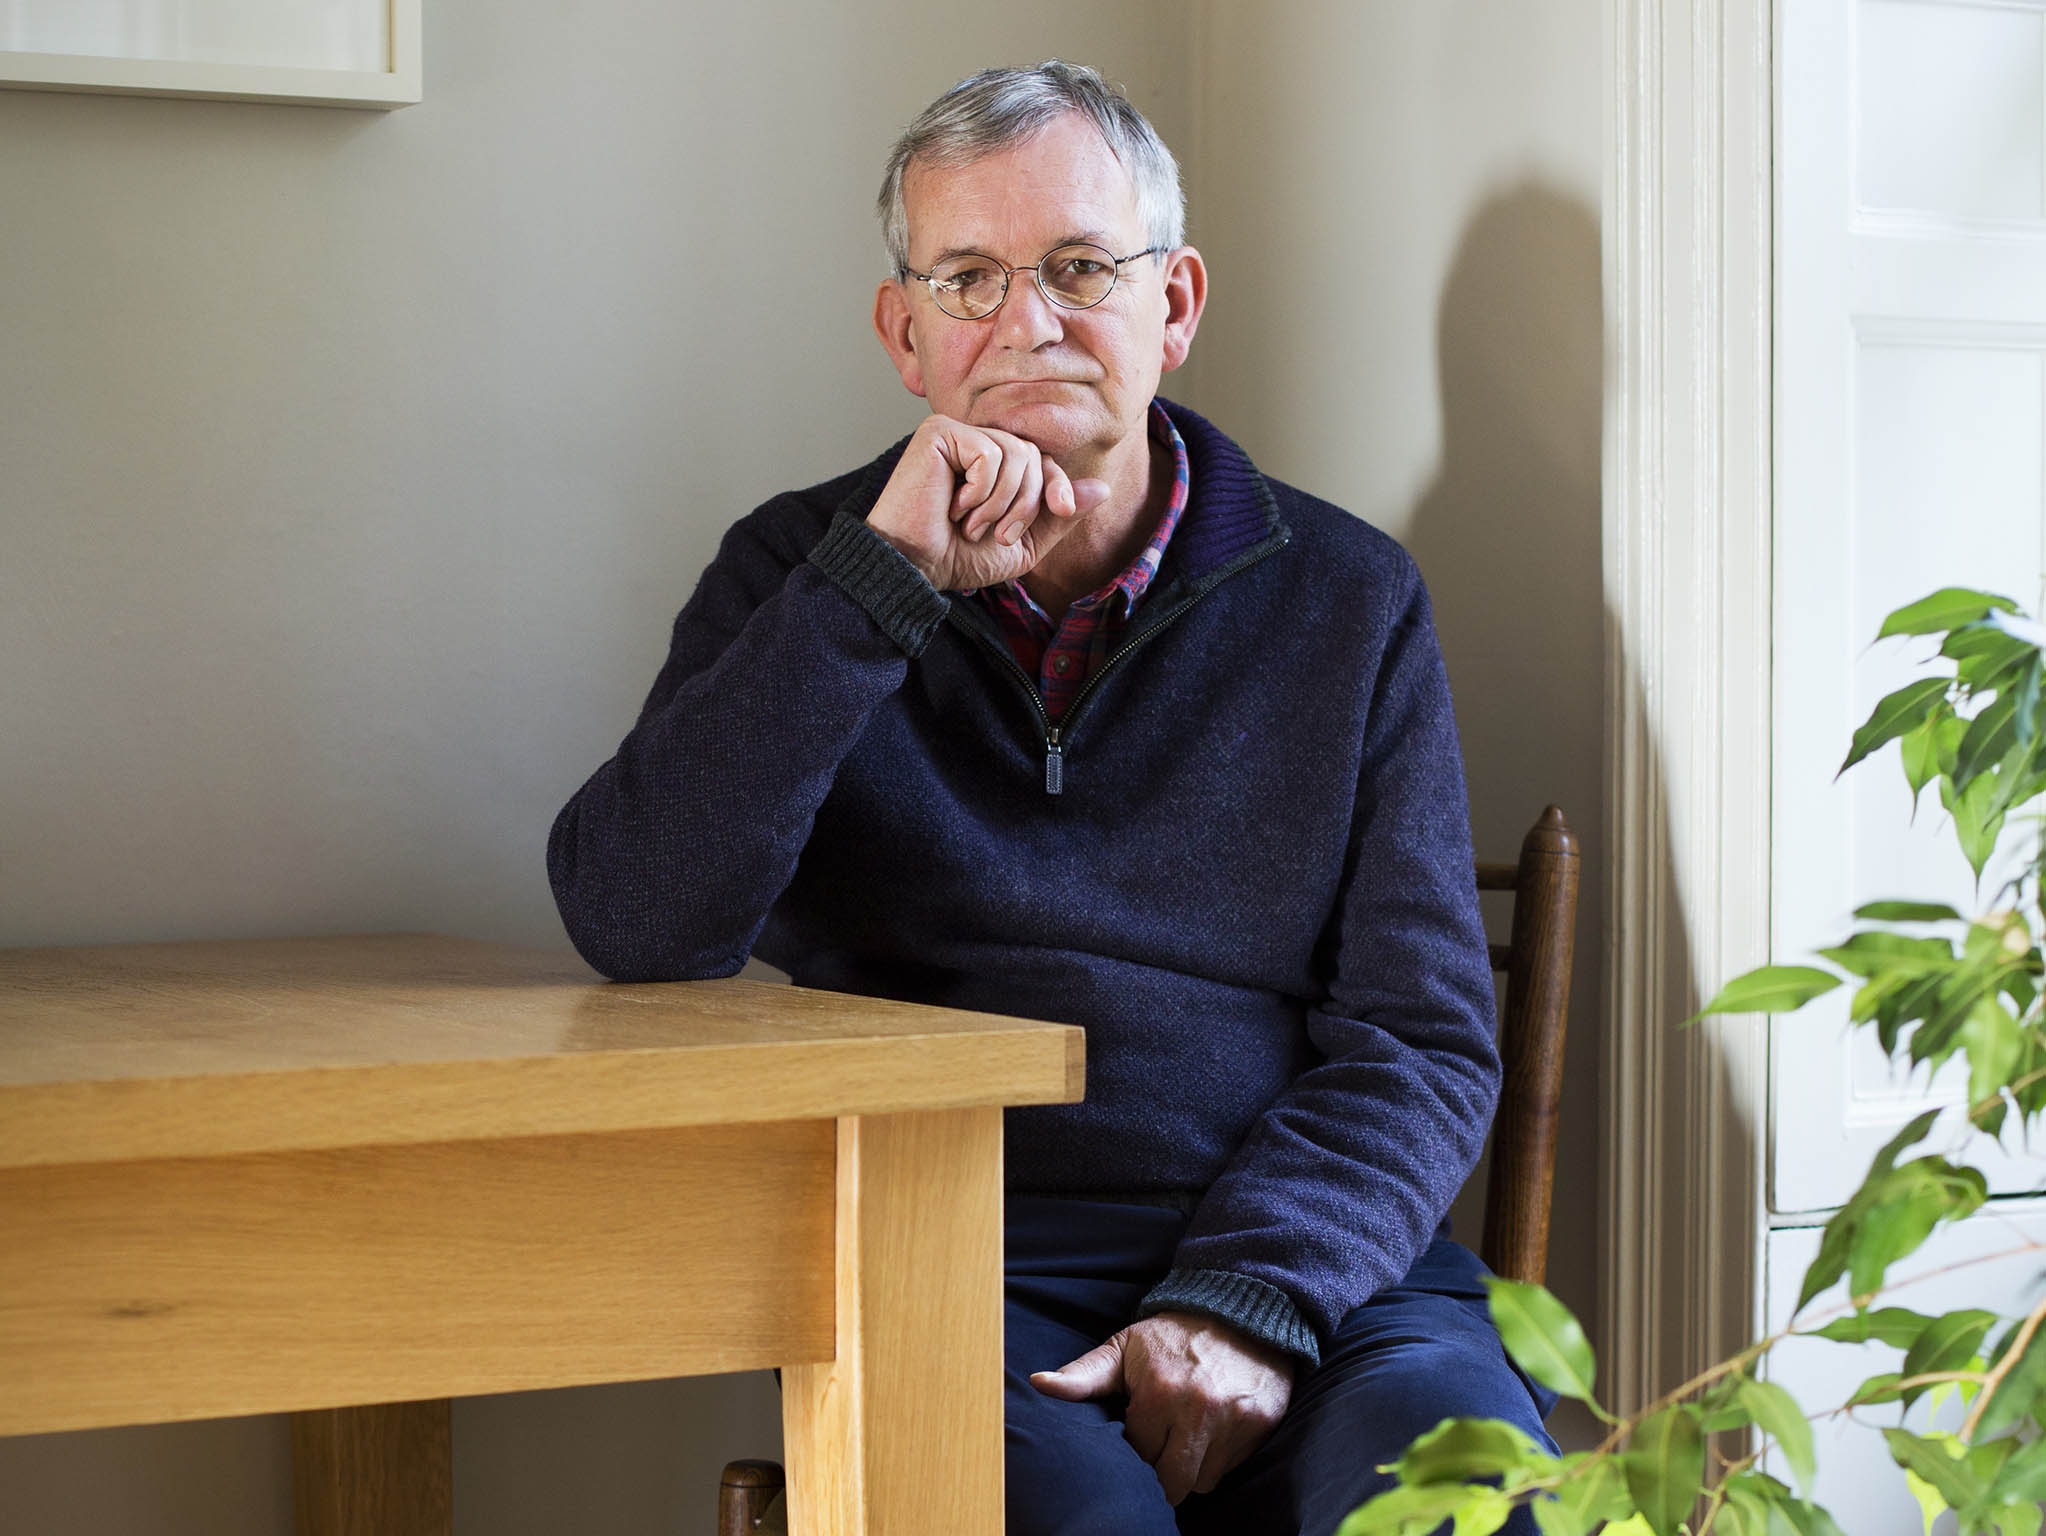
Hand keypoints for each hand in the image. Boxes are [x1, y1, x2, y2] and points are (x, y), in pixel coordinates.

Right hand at [866, 415, 1108, 591]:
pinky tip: (953, 506)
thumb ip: (1059, 516)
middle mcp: (975, 441)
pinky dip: (980, 490)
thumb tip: (1101, 490)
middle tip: (994, 533)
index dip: (1057, 483)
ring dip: (1001, 502)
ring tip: (970, 524)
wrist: (916, 568)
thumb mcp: (1023, 544)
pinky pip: (989, 453)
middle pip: (1033, 456)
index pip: (1042, 460)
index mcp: (993, 463)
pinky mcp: (939, 432)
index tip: (1060, 508)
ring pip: (1015, 452)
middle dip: (1024, 503)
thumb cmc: (959, 558)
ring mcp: (956, 433)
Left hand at [1029, 1310, 1296, 1504]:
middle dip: (1165, 1466)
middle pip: (1172, 1481)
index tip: (1146, 1422)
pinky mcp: (1260, 1424)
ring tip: (1191, 1432)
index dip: (1140, 1442)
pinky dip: (1221, 1458)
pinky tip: (1216, 1429)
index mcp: (1158, 1392)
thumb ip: (1084, 1374)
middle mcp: (1197, 1408)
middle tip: (1167, 1439)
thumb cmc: (1174, 1335)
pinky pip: (1231, 1469)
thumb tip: (1039, 1384)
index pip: (1138, 1454)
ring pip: (1203, 1481)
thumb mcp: (1125, 1347)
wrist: (1240, 1308)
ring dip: (1193, 1466)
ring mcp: (1233, 1419)